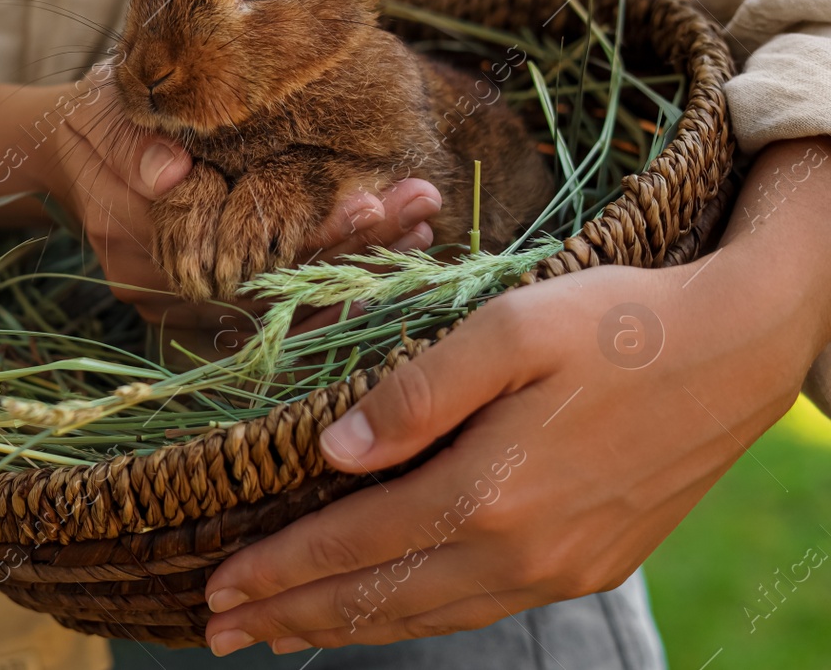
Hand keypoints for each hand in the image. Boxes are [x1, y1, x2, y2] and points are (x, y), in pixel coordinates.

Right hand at [27, 70, 442, 326]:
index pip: (230, 242)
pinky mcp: (188, 314)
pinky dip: (330, 287)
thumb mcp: (105, 105)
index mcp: (126, 226)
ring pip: (272, 307)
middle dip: (349, 249)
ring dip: (352, 270)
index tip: (369, 200)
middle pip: (263, 284)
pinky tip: (388, 252)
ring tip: (421, 226)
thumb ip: (132, 140)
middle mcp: (149, 281)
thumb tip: (167, 173)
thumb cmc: (98, 114)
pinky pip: (268, 312)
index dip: (303, 232)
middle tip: (420, 209)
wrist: (64, 154)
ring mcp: (168, 305)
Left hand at [202, 137, 830, 655]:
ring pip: (425, 616)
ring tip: (280, 632)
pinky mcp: (586, 566)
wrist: (739, 350)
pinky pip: (475, 608)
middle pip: (379, 600)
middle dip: (290, 616)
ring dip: (344, 626)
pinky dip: (411, 617)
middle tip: (216, 630)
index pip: (353, 545)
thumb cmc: (617, 323)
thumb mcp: (510, 329)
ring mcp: (558, 570)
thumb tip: (332, 453)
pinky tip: (382, 611)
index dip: (278, 569)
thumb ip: (414, 394)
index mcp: (490, 494)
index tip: (216, 587)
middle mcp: (520, 552)